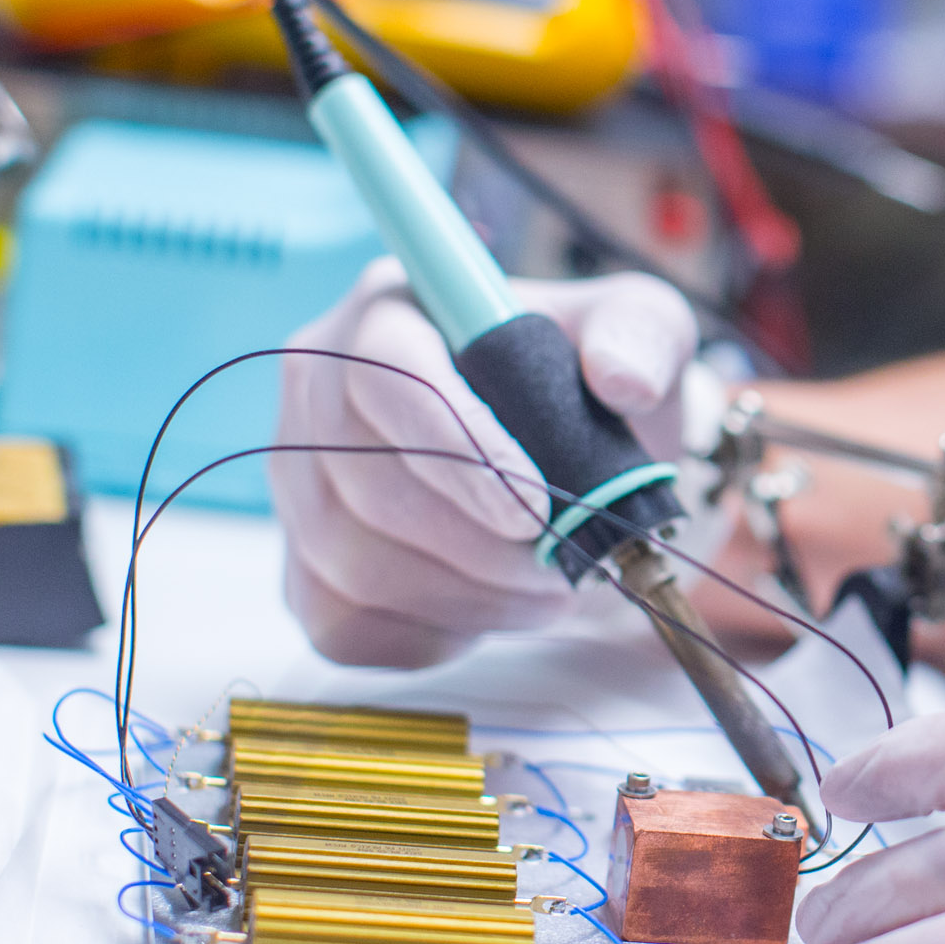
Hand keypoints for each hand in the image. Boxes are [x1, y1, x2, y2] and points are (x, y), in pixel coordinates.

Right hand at [271, 257, 696, 666]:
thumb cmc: (586, 380)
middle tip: (564, 565)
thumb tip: (621, 380)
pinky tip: (489, 608)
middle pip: (366, 481)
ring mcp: (301, 480)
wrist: (564, 451)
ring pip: (355, 564)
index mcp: (390, 309)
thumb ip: (643, 335)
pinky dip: (432, 633)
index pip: (386, 372)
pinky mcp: (306, 564)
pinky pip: (344, 623)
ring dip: (469, 597)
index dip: (456, 449)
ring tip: (545, 588)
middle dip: (480, 546)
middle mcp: (319, 387)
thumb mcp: (638, 328)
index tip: (534, 509)